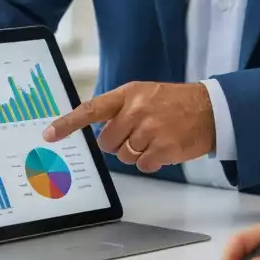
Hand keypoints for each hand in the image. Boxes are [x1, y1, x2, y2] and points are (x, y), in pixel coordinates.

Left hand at [43, 81, 214, 171]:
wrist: (211, 109)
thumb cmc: (175, 103)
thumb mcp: (146, 94)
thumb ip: (121, 108)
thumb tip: (96, 131)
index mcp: (130, 94)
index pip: (91, 109)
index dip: (68, 124)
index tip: (48, 134)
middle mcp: (137, 109)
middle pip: (107, 141)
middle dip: (119, 143)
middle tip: (139, 134)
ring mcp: (150, 129)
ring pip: (124, 156)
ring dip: (137, 153)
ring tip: (156, 138)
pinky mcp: (163, 148)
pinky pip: (142, 165)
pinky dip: (151, 162)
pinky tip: (164, 148)